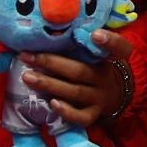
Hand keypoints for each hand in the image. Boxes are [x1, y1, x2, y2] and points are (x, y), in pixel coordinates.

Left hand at [19, 29, 133, 128]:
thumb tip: (50, 29)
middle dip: (51, 63)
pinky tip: (51, 103)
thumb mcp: (98, 54)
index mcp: (109, 59)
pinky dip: (67, 111)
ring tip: (27, 77)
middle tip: (26, 56)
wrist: (114, 96)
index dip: (110, 41)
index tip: (95, 34)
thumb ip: (83, 43)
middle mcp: (104, 78)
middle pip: (79, 70)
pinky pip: (82, 117)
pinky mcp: (94, 114)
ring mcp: (100, 98)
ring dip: (49, 84)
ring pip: (75, 92)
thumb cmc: (96, 68)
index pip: (120, 48)